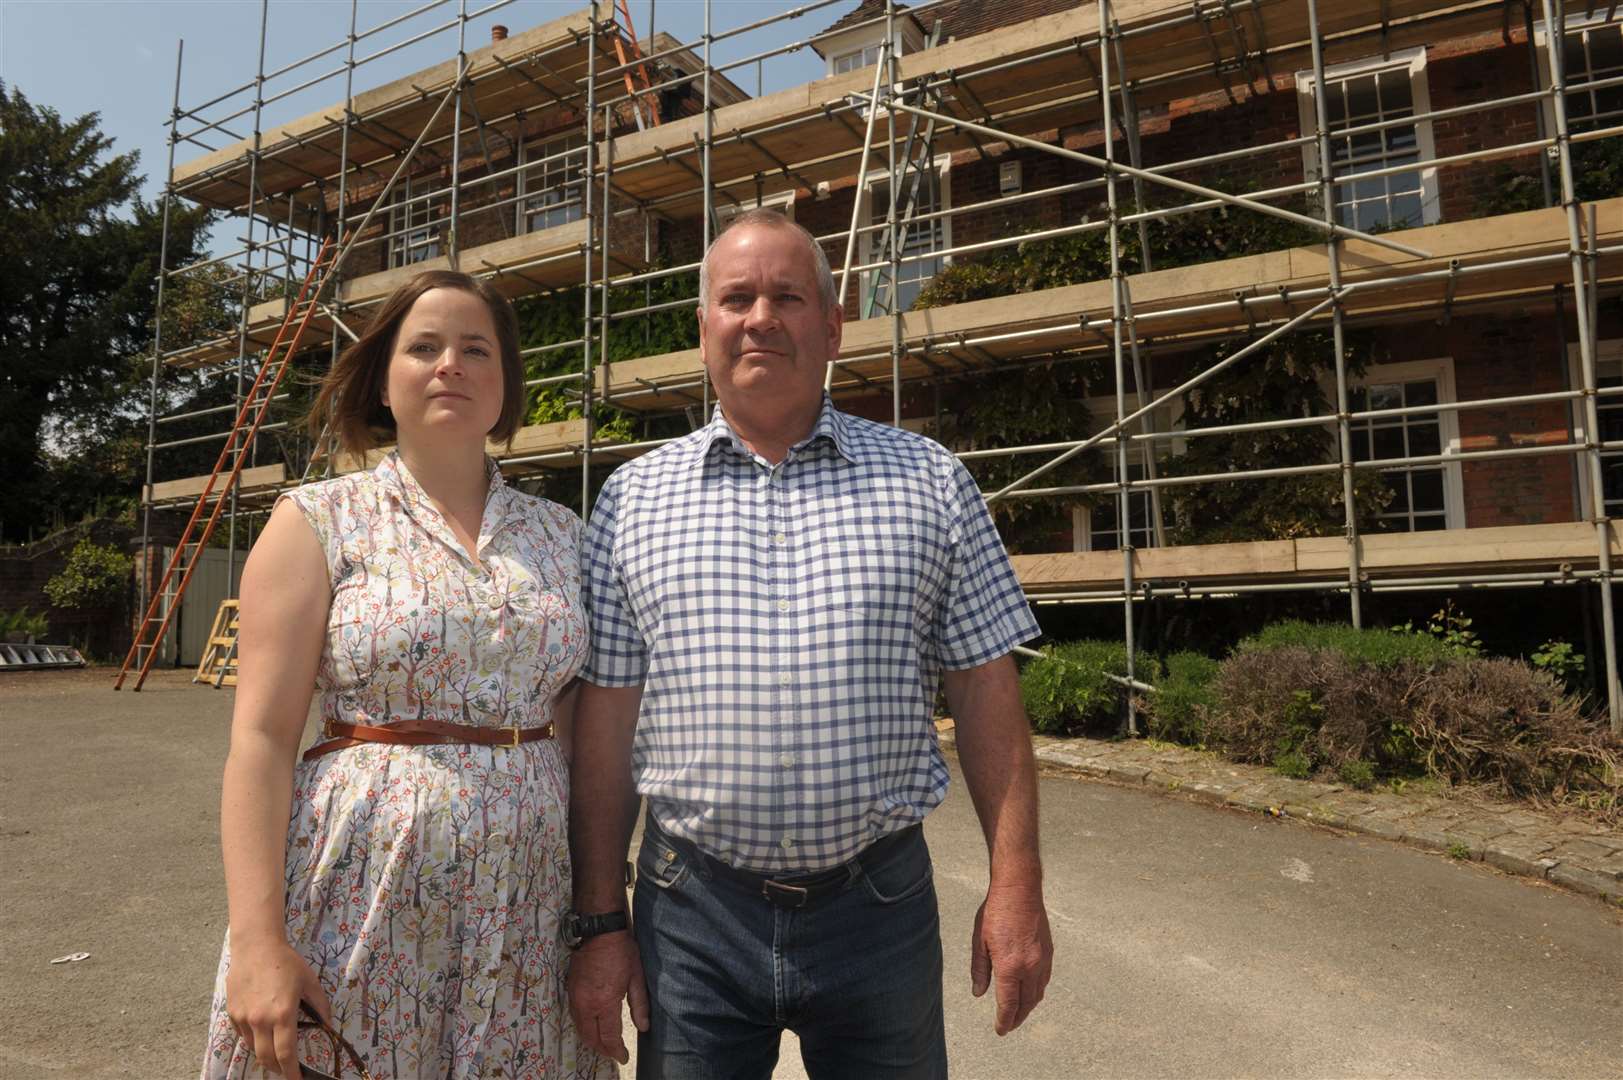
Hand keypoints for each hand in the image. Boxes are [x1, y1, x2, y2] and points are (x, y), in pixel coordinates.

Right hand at [225, 935, 333, 1076]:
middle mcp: (261, 1020)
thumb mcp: (310, 982)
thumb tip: (328, 1024)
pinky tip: (262, 1034)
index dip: (292, 1073)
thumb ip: (319, 1006)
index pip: (286, 1054)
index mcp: (283, 1014)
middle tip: (287, 1070)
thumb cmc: (286, 962)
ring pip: (253, 1049)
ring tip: (275, 1053)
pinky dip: (253, 1041)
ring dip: (265, 1056)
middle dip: (278, 1069)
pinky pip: (243, 1036)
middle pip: (267, 1058)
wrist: (255, 947)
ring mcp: (244, 1018)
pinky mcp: (233, 1013)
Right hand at [567, 930, 649, 1063]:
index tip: (623, 1057)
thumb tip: (644, 1027)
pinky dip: (583, 1027)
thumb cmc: (622, 952)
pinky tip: (592, 1027)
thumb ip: (640, 1005)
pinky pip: (574, 1017)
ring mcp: (575, 997)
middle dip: (602, 1049)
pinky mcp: (570, 990)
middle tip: (614, 1053)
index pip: (609, 1036)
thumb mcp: (637, 978)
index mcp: (604, 1003)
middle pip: (591, 1038)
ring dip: (591, 1040)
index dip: (616, 1051)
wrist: (600, 931)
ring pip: (580, 1029)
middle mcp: (586, 1004)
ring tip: (604, 1044)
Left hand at [970, 881, 1052, 1034]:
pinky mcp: (1048, 952)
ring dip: (1028, 1007)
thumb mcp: (980, 941)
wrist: (1020, 890)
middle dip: (1017, 1018)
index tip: (1000, 1030)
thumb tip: (979, 993)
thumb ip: (980, 970)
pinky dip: (1037, 992)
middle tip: (1009, 1026)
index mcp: (1010, 967)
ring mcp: (1042, 960)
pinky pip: (1044, 980)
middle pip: (1026, 1003)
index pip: (1009, 1004)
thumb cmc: (995, 912)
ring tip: (1019, 1013)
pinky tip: (1030, 992)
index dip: (1004, 1020)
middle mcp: (1029, 968)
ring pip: (1038, 994)